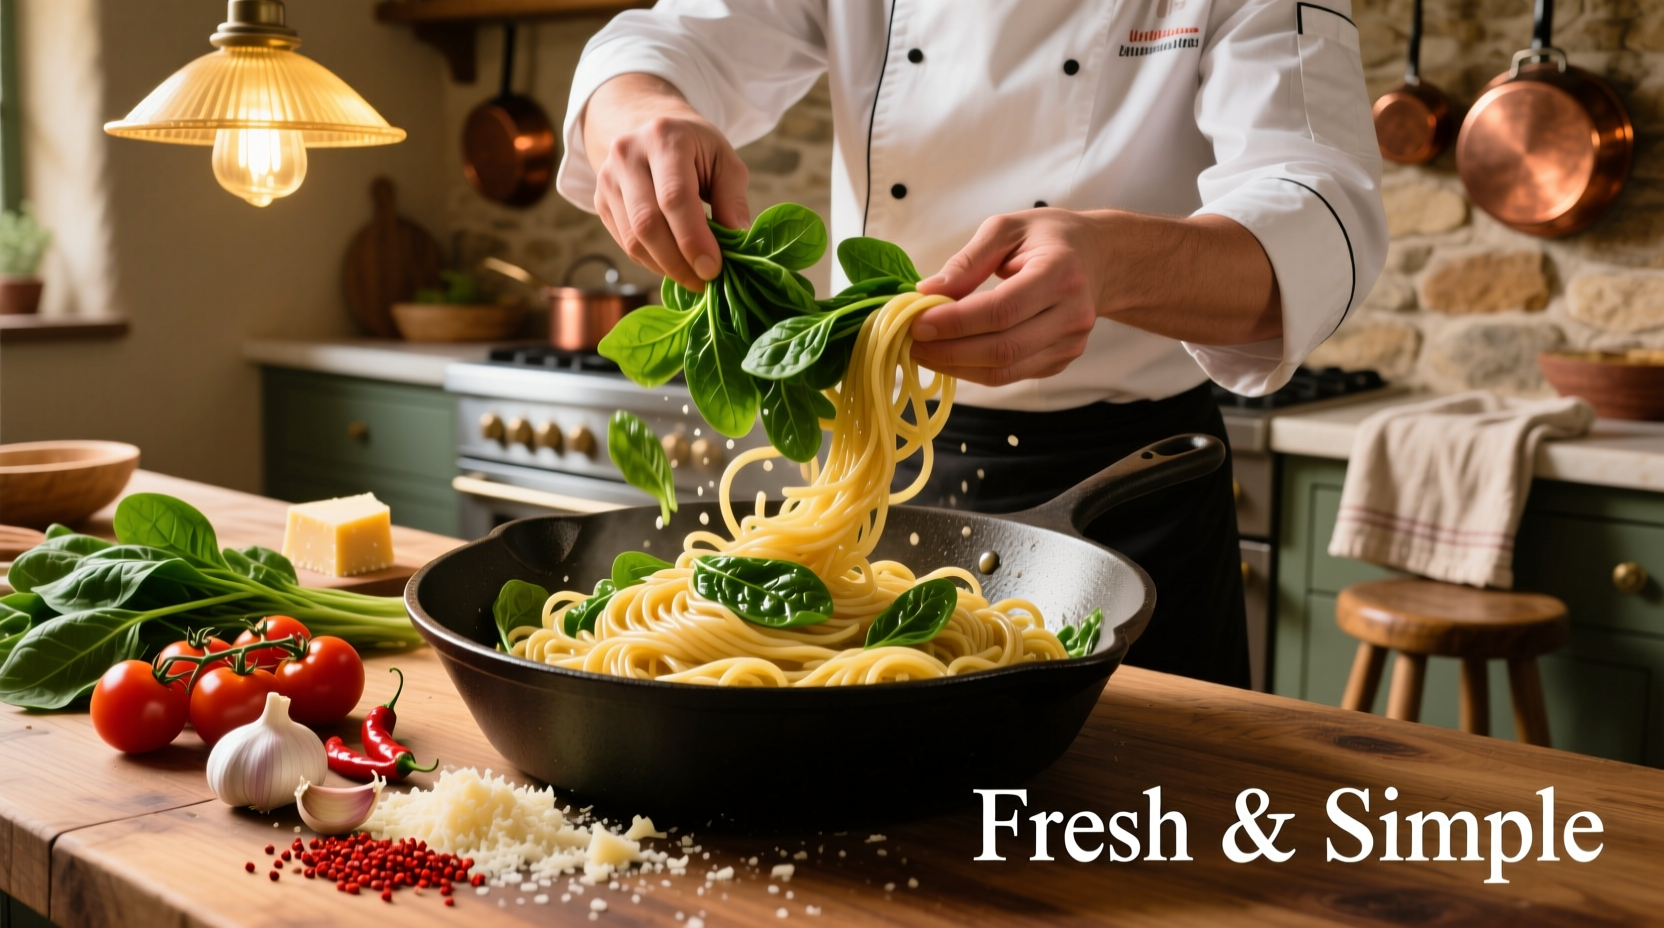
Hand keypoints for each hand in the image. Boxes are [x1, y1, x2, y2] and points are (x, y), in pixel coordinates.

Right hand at [582, 74, 751, 291]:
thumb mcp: (725, 160)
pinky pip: (625, 244)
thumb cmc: (696, 148)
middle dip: (678, 262)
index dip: (693, 239)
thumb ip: (732, 199)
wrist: (653, 129)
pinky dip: (651, 262)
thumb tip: (737, 241)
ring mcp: (607, 179)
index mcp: (663, 138)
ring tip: (692, 277)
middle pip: (647, 223)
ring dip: (665, 267)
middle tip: (704, 282)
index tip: (713, 269)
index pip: (674, 197)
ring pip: (632, 240)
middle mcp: (627, 155)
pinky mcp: (600, 201)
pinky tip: (673, 263)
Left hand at [910, 209, 1281, 386]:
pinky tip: (951, 355)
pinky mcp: (1062, 361)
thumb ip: (967, 261)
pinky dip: (974, 370)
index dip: (956, 323)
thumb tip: (927, 293)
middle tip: (909, 342)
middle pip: (1003, 348)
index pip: (1002, 310)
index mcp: (1061, 273)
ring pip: (1005, 371)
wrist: (1098, 258)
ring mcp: (1071, 343)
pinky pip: (1011, 375)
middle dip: (949, 351)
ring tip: (922, 351)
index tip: (916, 322)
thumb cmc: (1047, 238)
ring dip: (956, 367)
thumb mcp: (1006, 229)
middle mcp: (1072, 314)